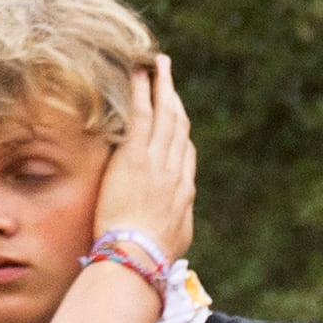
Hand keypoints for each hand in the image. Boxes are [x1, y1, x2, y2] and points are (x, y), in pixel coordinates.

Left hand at [93, 58, 199, 263]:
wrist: (138, 257)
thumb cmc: (149, 258)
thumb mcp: (171, 242)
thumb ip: (172, 224)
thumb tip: (170, 225)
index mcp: (183, 193)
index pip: (185, 154)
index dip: (180, 133)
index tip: (175, 117)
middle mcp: (175, 172)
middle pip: (179, 126)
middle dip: (174, 98)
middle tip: (169, 76)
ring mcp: (157, 162)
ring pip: (164, 114)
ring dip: (162, 85)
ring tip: (157, 63)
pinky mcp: (136, 157)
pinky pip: (142, 116)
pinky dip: (142, 92)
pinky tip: (139, 73)